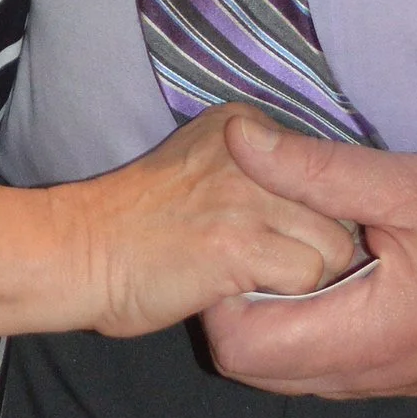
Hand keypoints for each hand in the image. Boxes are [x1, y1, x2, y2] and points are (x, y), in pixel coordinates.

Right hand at [72, 109, 360, 338]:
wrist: (77, 251)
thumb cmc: (139, 223)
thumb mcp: (201, 165)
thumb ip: (257, 168)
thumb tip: (325, 198)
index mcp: (244, 122)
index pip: (325, 169)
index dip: (310, 213)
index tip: (272, 233)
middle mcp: (253, 147)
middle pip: (338, 208)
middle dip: (315, 245)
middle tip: (270, 266)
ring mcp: (247, 194)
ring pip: (332, 246)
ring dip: (301, 274)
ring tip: (254, 278)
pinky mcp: (240, 243)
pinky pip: (307, 277)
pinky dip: (284, 295)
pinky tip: (242, 290)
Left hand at [200, 122, 416, 397]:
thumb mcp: (412, 181)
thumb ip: (316, 170)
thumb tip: (238, 139)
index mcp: (373, 338)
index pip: (241, 350)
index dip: (221, 291)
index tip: (239, 231)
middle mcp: (379, 376)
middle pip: (259, 370)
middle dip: (243, 306)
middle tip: (261, 235)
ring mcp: (400, 379)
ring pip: (298, 370)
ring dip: (281, 317)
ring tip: (299, 246)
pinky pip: (337, 364)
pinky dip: (318, 324)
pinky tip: (341, 266)